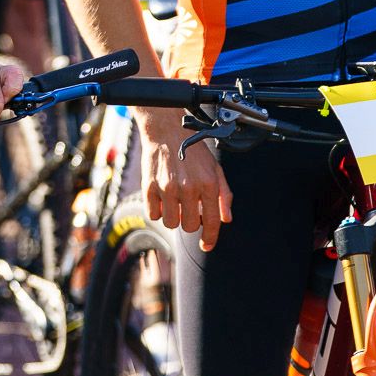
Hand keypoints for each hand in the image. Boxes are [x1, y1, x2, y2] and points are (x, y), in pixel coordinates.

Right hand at [139, 113, 231, 251]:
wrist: (166, 130)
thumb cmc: (192, 149)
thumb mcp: (215, 169)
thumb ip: (223, 195)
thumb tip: (226, 219)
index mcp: (208, 183)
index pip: (211, 221)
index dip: (210, 238)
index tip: (206, 245)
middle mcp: (188, 187)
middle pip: (189, 226)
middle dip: (190, 221)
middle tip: (189, 209)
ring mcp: (167, 187)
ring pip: (171, 222)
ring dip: (174, 217)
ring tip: (175, 202)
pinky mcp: (149, 186)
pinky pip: (153, 214)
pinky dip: (158, 210)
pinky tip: (162, 198)